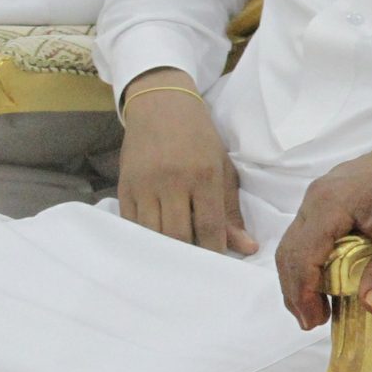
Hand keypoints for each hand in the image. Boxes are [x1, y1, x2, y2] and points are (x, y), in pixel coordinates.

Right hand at [117, 69, 253, 253]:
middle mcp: (172, 181)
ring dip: (166, 251)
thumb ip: (232, 210)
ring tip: (177, 260)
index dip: (214, 252)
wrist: (161, 105)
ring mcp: (145, 185)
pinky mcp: (124, 187)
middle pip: (179, 235)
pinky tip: (155, 246)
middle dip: (190, 255)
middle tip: (197, 266)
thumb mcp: (223, 167)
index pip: (210, 227)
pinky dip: (144, 239)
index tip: (218, 265)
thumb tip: (247, 248)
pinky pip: (132, 225)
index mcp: (203, 175)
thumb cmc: (199, 138)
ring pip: (153, 234)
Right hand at [273, 111, 371, 329]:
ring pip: (298, 241)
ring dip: (303, 275)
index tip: (314, 323)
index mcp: (328, 203)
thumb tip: (371, 307)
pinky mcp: (335, 194)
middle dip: (297, 290)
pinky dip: (314, 259)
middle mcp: (317, 196)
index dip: (302, 294)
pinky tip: (331, 276)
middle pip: (290, 250)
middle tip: (314, 321)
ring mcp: (324, 193)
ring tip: (321, 305)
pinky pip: (312, 231)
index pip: (300, 256)